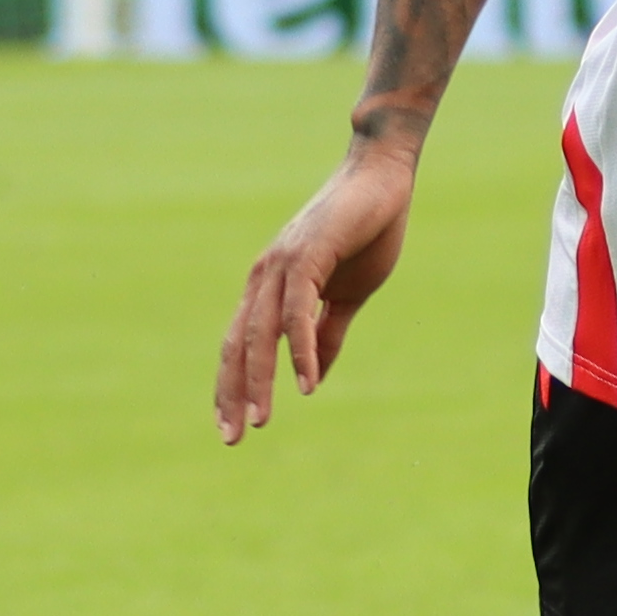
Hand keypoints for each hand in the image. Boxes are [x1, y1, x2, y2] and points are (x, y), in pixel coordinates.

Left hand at [215, 132, 421, 446]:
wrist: (383, 177)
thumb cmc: (366, 231)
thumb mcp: (347, 295)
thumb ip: (328, 333)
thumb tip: (314, 378)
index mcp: (269, 286)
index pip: (240, 344)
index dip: (233, 385)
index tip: (232, 425)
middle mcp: (265, 276)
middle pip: (238, 344)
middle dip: (233, 393)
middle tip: (233, 437)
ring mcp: (282, 264)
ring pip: (260, 333)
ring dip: (259, 379)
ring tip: (261, 419)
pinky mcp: (307, 255)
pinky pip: (296, 312)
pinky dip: (299, 349)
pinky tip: (304, 381)